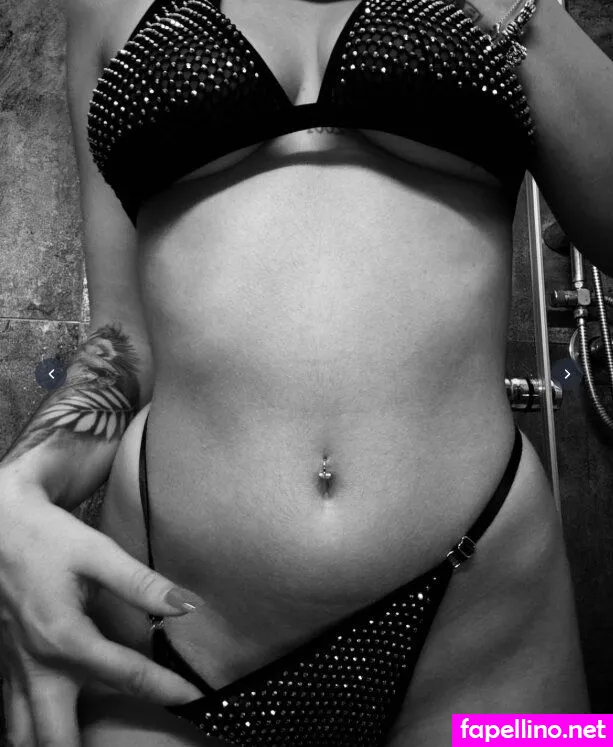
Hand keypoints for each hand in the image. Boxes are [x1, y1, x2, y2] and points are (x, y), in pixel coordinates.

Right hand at [0, 471, 202, 746]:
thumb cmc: (46, 537)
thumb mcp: (96, 552)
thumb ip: (141, 583)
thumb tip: (187, 605)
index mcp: (65, 637)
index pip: (127, 675)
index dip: (166, 688)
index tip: (193, 698)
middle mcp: (38, 665)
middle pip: (56, 737)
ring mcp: (15, 671)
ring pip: (23, 735)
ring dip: (53, 746)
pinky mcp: (4, 668)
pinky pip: (10, 717)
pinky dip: (27, 733)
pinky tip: (46, 731)